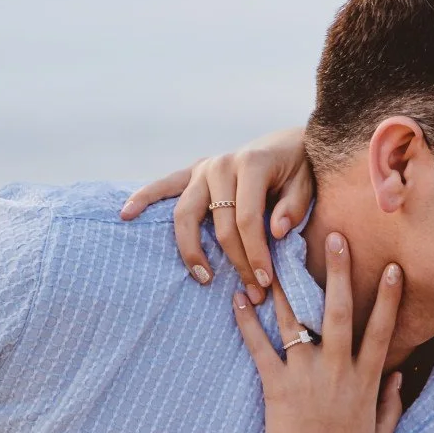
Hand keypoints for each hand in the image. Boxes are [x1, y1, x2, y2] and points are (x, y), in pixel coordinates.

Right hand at [121, 126, 312, 305]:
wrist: (287, 142)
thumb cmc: (299, 168)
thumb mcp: (307, 183)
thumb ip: (294, 205)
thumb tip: (276, 231)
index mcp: (251, 164)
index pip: (248, 220)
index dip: (255, 254)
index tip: (265, 281)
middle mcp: (222, 165)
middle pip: (219, 223)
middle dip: (234, 260)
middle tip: (249, 290)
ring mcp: (204, 169)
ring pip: (186, 213)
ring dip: (191, 248)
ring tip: (203, 276)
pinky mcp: (193, 173)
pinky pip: (164, 186)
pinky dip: (144, 197)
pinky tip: (127, 214)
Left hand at [233, 233, 402, 432]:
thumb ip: (392, 404)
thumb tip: (400, 374)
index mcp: (365, 381)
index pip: (382, 330)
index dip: (389, 298)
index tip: (394, 268)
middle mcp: (337, 370)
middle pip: (339, 312)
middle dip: (340, 272)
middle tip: (336, 236)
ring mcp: (305, 375)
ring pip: (297, 322)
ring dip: (288, 286)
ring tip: (278, 255)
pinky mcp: (275, 386)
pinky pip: (260, 348)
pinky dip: (247, 323)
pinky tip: (239, 298)